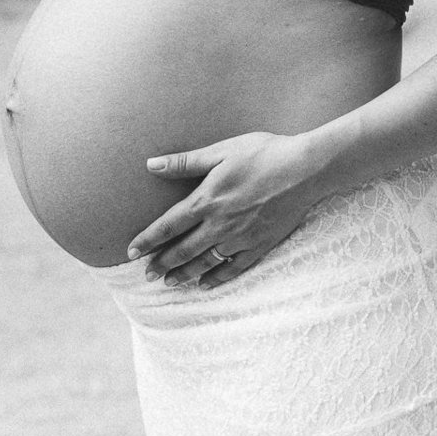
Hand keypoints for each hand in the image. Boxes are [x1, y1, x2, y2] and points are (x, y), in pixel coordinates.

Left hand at [128, 132, 324, 287]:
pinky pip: (233, 269)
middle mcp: (219, 225)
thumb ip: (185, 162)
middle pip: (183, 250)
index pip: (168, 225)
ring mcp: (240, 239)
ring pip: (205, 263)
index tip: (130, 252)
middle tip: (146, 275)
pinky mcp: (259, 245)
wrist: (305, 170)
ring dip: (185, 274)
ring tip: (170, 282)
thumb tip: (151, 165)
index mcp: (207, 200)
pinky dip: (217, 279)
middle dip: (162, 263)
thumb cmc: (263, 153)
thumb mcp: (221, 151)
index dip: (147, 240)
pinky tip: (206, 285)